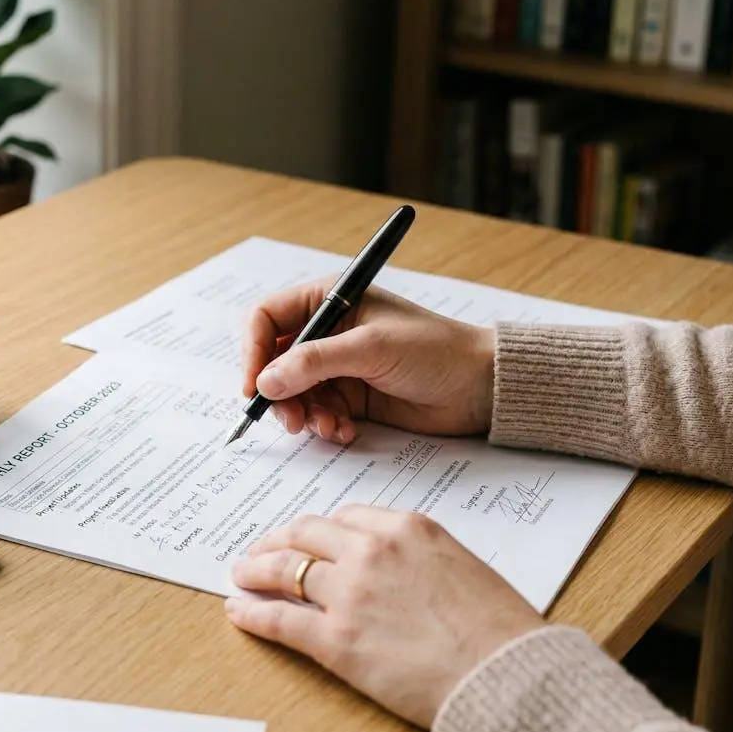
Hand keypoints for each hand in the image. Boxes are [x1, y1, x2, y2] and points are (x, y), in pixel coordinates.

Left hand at [224, 506, 543, 727]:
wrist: (506, 674)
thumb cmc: (499, 630)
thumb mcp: (462, 567)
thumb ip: (420, 559)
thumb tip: (396, 571)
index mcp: (408, 528)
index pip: (348, 517)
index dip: (322, 530)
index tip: (311, 538)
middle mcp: (372, 550)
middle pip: (308, 534)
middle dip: (280, 540)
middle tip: (263, 549)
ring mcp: (349, 592)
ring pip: (285, 569)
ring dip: (256, 570)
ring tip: (243, 574)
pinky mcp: (335, 639)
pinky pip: (280, 619)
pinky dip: (252, 613)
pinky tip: (238, 610)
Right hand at [241, 279, 494, 440]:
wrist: (479, 387)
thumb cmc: (434, 350)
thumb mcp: (371, 348)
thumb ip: (314, 362)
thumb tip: (265, 382)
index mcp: (329, 300)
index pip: (267, 319)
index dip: (253, 352)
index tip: (254, 388)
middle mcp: (327, 331)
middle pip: (273, 361)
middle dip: (278, 393)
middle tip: (291, 420)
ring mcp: (337, 366)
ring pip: (292, 393)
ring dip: (303, 414)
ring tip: (328, 427)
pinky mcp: (349, 397)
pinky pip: (316, 413)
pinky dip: (324, 426)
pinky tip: (345, 432)